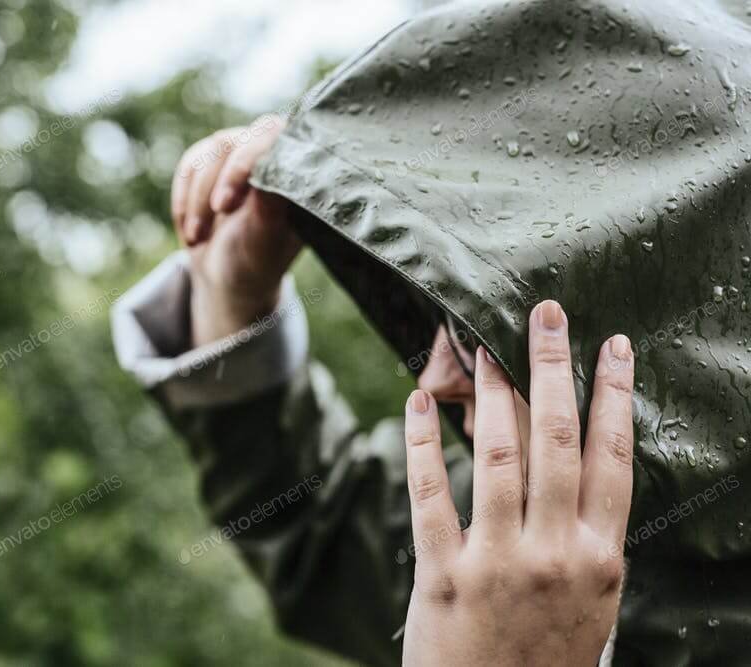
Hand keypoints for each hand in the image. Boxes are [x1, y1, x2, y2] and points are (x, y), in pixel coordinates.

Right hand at [170, 117, 301, 346]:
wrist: (228, 276)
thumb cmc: (256, 261)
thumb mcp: (263, 241)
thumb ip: (268, 207)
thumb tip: (268, 167)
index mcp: (294, 172)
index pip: (275, 139)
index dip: (247, 162)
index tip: (225, 203)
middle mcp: (269, 155)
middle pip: (236, 142)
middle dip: (218, 182)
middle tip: (216, 214)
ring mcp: (239, 154)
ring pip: (209, 153)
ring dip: (198, 199)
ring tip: (198, 237)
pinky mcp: (211, 161)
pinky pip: (189, 164)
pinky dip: (183, 198)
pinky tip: (191, 228)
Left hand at [402, 301, 633, 665]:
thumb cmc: (547, 655)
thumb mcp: (592, 602)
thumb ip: (589, 538)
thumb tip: (585, 467)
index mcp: (600, 558)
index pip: (613, 459)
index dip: (613, 395)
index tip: (611, 346)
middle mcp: (554, 553)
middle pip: (556, 441)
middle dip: (551, 369)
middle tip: (544, 315)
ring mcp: (498, 562)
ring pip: (496, 457)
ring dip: (491, 393)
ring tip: (484, 347)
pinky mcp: (444, 575)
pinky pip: (431, 495)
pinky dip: (421, 443)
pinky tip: (418, 403)